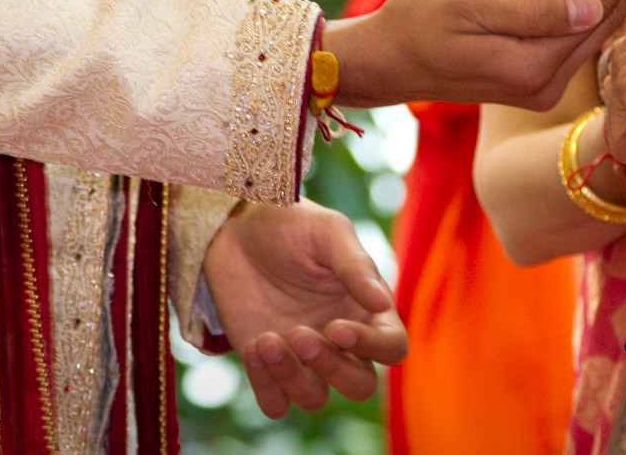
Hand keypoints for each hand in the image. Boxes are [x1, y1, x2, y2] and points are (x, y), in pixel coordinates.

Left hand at [202, 200, 406, 418]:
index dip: (371, 346)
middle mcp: (340, 341)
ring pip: (315, 399)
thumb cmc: (291, 224)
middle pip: (359, 386)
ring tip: (267, 340)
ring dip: (293, 377)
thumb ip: (355, 267)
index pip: (392, 348)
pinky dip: (266, 385)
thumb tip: (384, 303)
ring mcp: (303, 358)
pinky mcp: (266, 367)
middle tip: (299, 334)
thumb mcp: (327, 233)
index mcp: (367, 310)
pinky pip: (275, 402)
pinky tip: (254, 346)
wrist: (234, 228)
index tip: (335, 327)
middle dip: (333, 368)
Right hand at [326, 0, 625, 110]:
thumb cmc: (414, 24)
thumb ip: (532, 10)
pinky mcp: (533, 75)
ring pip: (597, 23)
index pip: (599, 4)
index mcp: (533, 64)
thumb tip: (595, 3)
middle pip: (607, 15)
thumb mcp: (468, 7)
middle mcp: (546, 81)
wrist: (382, 62)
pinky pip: (576, 31)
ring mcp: (541, 82)